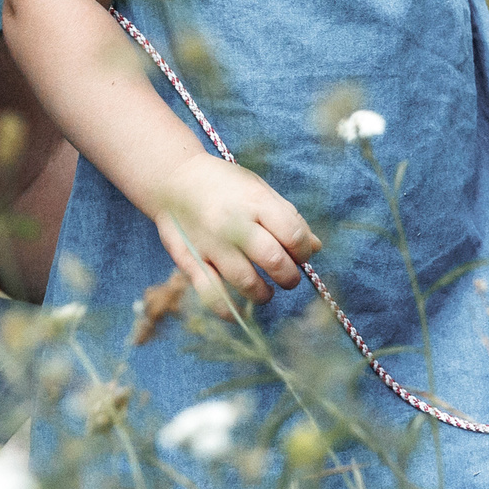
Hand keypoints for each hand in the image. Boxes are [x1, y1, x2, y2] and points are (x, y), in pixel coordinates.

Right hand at [144, 154, 321, 313]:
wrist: (172, 178)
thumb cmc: (223, 183)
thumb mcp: (258, 189)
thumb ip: (288, 216)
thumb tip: (316, 247)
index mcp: (255, 202)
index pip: (293, 235)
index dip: (304, 251)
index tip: (301, 254)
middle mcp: (233, 224)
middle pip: (274, 260)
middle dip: (289, 276)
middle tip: (287, 277)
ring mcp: (211, 245)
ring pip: (246, 282)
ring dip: (264, 294)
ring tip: (265, 291)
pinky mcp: (191, 261)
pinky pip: (212, 294)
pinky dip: (229, 309)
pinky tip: (238, 310)